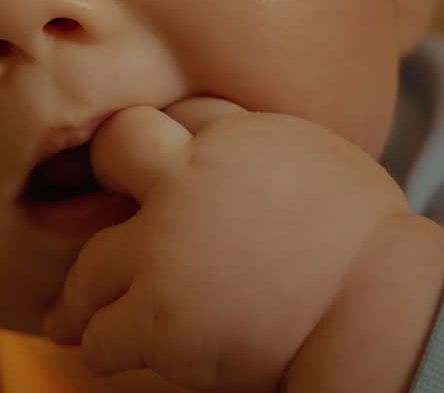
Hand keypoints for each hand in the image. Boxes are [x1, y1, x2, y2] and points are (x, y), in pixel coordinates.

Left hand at [42, 98, 435, 392]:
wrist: (377, 312)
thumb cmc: (354, 238)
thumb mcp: (302, 154)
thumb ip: (239, 139)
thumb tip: (196, 131)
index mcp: (223, 139)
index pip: (152, 119)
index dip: (144, 145)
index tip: (140, 171)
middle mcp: (181, 186)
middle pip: (108, 158)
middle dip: (100, 179)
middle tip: (95, 216)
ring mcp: (162, 253)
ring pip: (87, 268)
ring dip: (87, 294)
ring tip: (87, 309)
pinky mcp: (158, 319)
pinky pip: (99, 337)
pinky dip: (104, 344)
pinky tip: (114, 345)